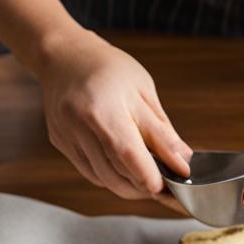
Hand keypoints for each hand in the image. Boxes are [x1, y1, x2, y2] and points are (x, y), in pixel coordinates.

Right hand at [33, 28, 191, 202]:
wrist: (64, 56)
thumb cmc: (108, 68)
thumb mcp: (143, 91)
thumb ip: (161, 131)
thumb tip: (183, 162)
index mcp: (102, 108)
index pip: (128, 154)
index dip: (150, 177)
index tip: (170, 187)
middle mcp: (78, 125)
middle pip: (114, 174)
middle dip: (143, 187)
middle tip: (166, 186)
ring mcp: (66, 137)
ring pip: (102, 179)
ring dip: (129, 186)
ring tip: (149, 178)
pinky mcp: (61, 144)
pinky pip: (90, 172)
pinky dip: (112, 177)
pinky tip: (125, 168)